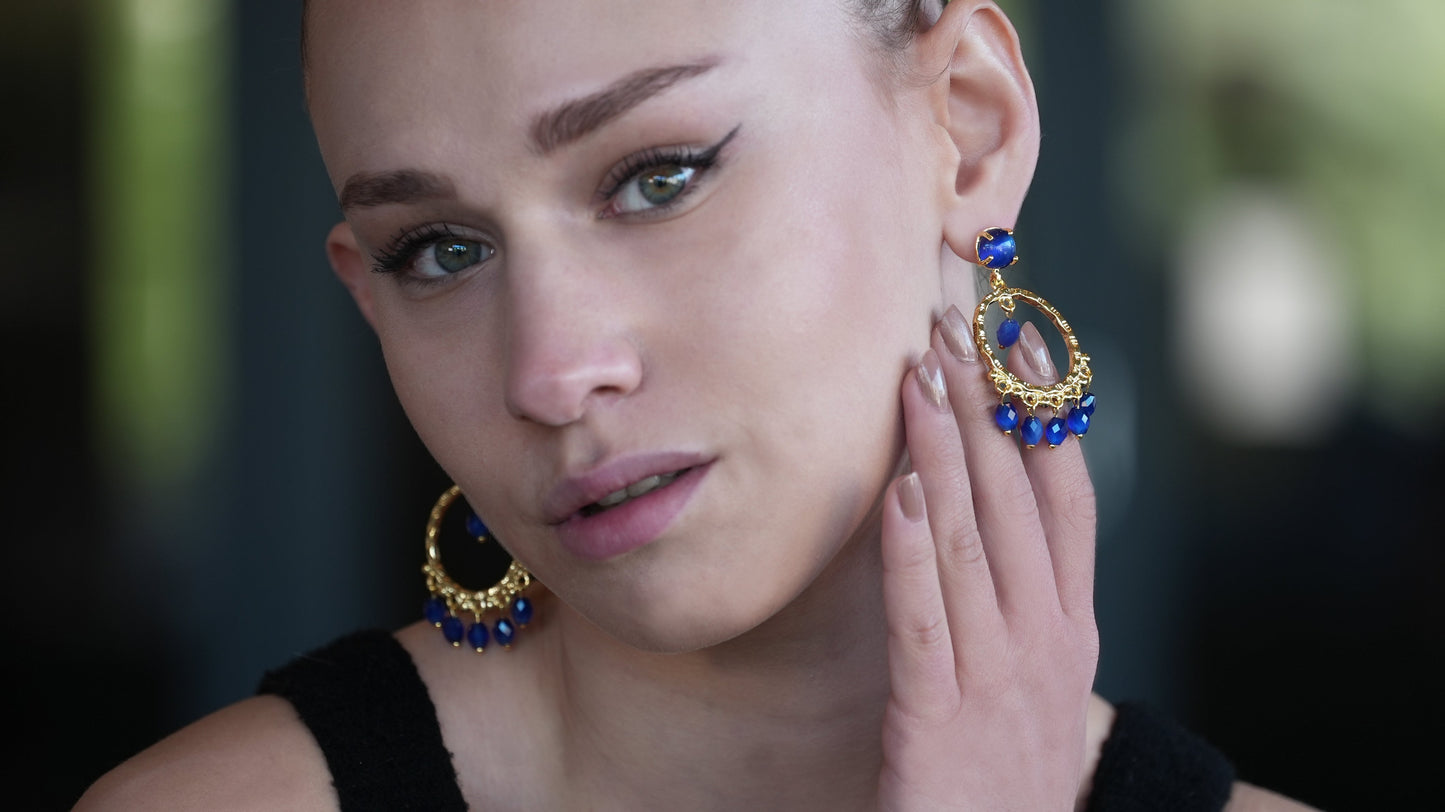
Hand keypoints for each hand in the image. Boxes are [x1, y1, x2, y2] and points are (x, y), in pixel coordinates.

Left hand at [877, 307, 1099, 810]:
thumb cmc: (1006, 765)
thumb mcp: (1035, 676)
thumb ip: (1020, 598)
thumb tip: (982, 505)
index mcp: (1073, 627)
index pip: (1068, 500)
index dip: (1048, 417)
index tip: (1023, 343)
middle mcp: (1046, 642)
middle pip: (1017, 502)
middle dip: (984, 409)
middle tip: (952, 331)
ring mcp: (995, 680)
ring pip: (969, 544)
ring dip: (942, 454)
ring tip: (916, 379)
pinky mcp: (936, 721)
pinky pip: (922, 620)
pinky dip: (911, 553)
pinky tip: (897, 494)